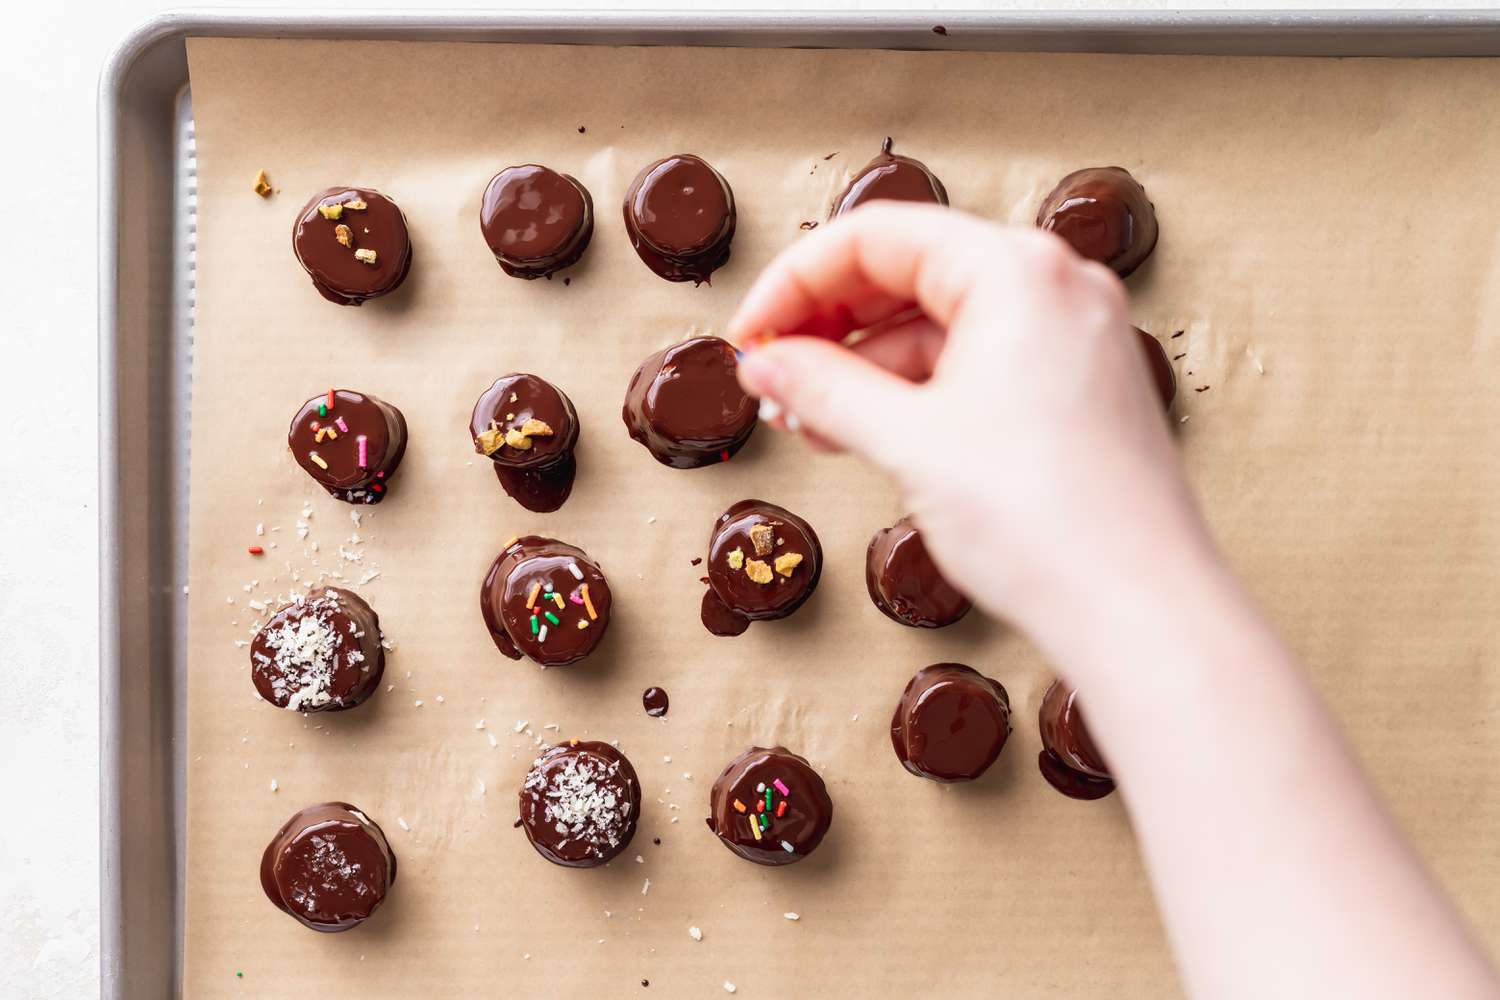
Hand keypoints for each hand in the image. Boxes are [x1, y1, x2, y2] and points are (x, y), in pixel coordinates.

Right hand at [728, 203, 1211, 647]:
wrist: (1140, 611)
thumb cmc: (1048, 524)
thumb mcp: (909, 444)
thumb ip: (824, 388)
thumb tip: (766, 362)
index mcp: (1016, 271)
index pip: (876, 237)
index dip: (795, 282)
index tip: (750, 334)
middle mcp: (1053, 286)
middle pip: (908, 271)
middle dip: (828, 326)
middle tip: (772, 376)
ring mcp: (1071, 335)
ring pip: (939, 323)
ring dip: (866, 366)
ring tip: (811, 421)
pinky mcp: (1075, 385)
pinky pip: (975, 362)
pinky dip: (916, 391)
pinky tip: (868, 433)